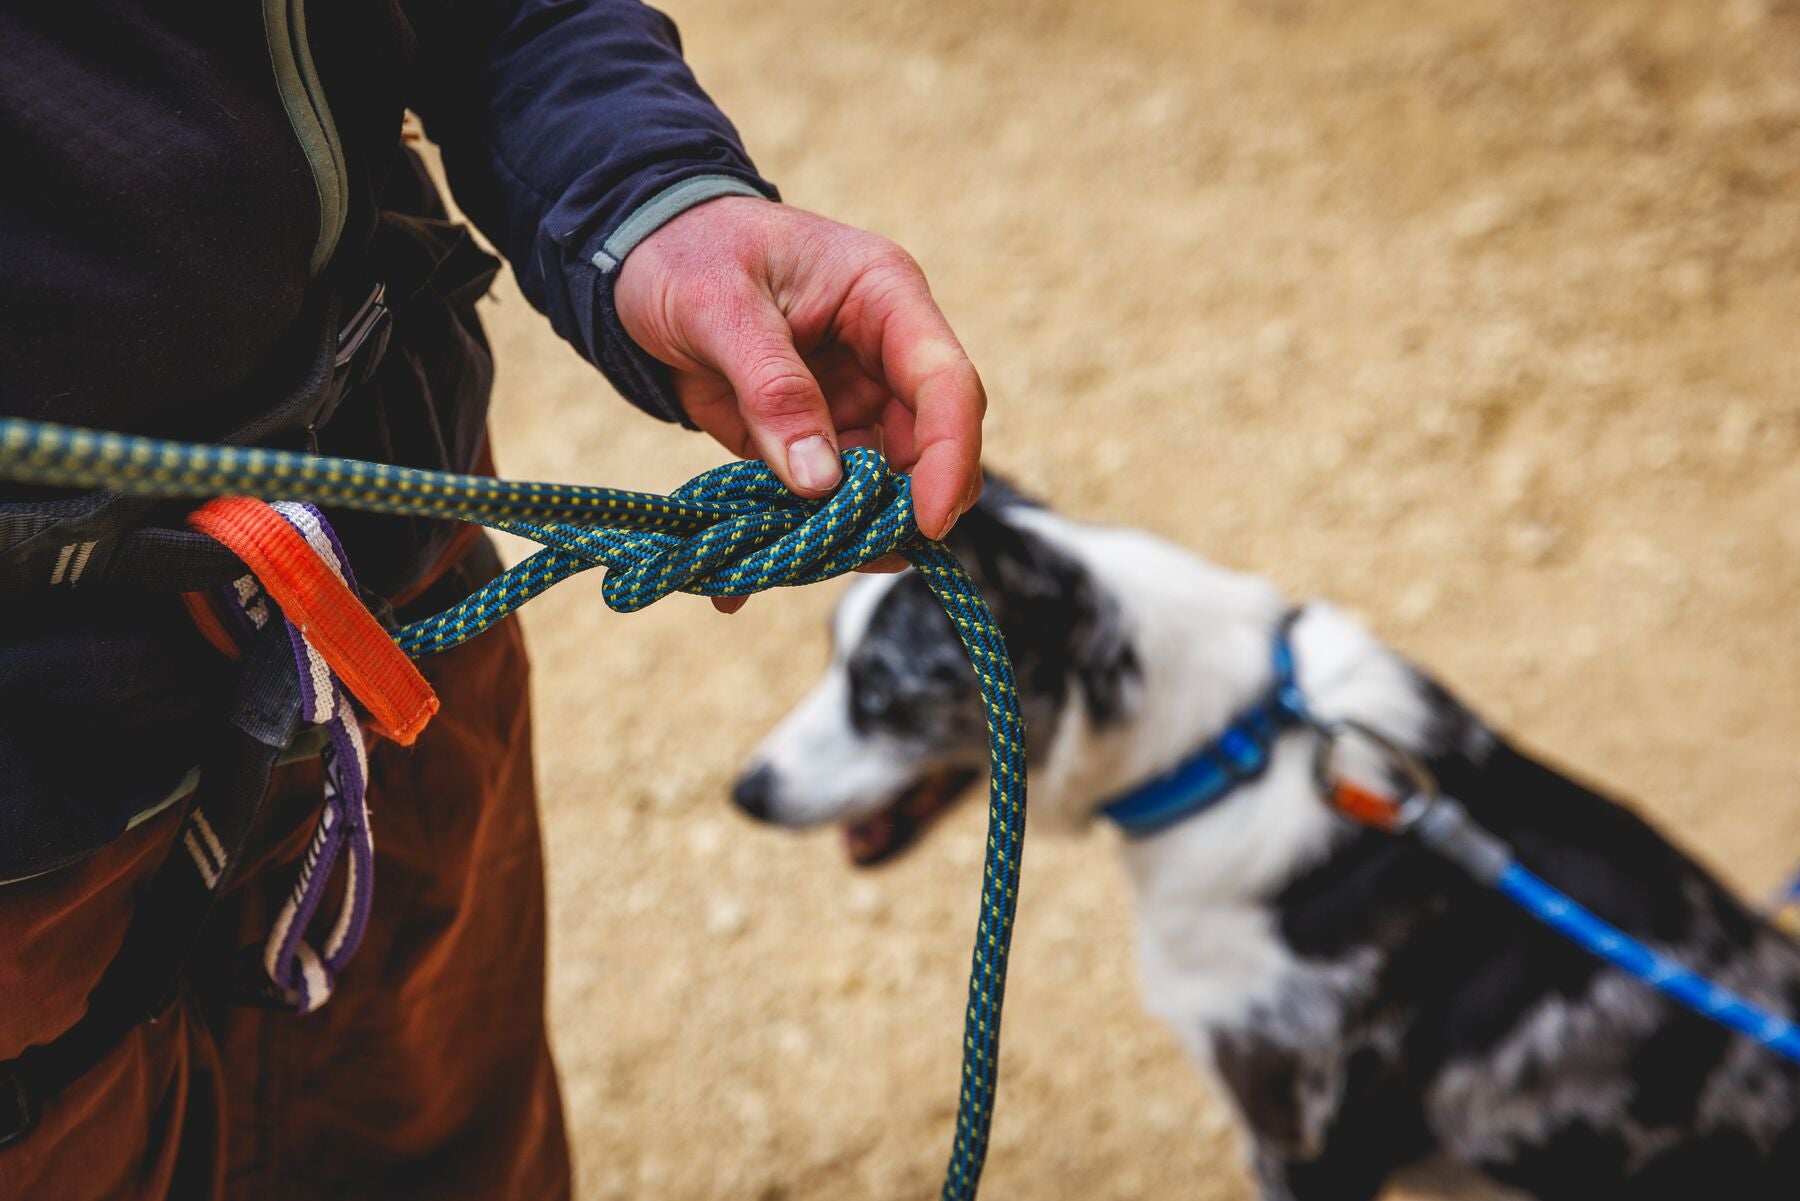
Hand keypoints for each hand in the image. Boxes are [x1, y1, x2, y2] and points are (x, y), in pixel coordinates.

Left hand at [615, 198, 985, 609]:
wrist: (636, 256)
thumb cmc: (685, 251)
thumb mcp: (718, 306)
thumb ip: (773, 387)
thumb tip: (821, 481)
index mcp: (884, 298)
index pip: (947, 386)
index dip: (950, 457)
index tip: (928, 522)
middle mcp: (882, 356)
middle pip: (926, 450)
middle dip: (897, 511)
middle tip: (849, 557)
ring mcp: (850, 401)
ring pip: (876, 488)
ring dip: (841, 534)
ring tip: (783, 567)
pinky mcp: (810, 439)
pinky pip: (817, 502)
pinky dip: (790, 541)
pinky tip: (742, 581)